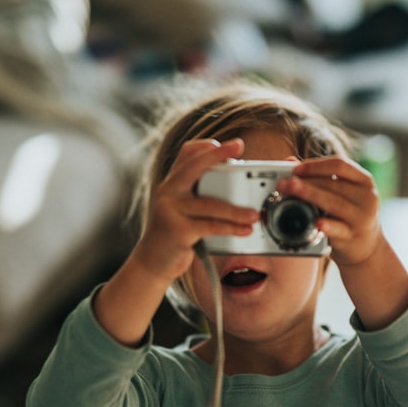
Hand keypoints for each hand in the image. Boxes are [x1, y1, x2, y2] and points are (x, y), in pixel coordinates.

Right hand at [130, 138, 258, 286]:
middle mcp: (168, 192)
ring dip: (236, 209)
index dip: (207, 146)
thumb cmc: (174, 232)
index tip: (230, 145)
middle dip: (218, 154)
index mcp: (171, 184)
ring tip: (255, 213)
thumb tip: (235, 186)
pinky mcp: (178, 231)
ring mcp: (171, 210)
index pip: (186, 154)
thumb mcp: (180, 208)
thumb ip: (198, 194)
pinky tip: (245, 230)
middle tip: (240, 146)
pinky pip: (210, 226)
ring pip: (210, 204)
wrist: (151, 261)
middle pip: (194, 166)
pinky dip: (231, 228)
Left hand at [280, 157, 384, 267]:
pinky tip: (317, 222)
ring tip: (291, 191)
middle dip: (306, 182)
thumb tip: (290, 161)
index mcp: (363, 180)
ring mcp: (362, 217)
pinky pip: (339, 229)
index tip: (295, 169)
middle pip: (333, 184)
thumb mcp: (341, 193)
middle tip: (284, 183)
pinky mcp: (354, 236)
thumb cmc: (349, 213)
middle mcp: (367, 196)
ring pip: (334, 203)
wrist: (368, 246)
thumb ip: (319, 176)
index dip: (316, 165)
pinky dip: (328, 225)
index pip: (340, 165)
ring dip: (310, 196)